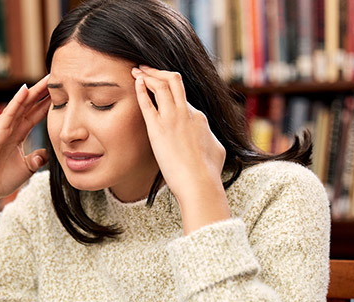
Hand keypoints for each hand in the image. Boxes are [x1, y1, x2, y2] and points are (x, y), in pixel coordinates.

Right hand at [0, 75, 51, 203]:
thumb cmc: (0, 180)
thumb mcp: (26, 168)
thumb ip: (37, 159)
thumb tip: (47, 153)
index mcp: (17, 134)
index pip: (35, 114)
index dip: (48, 103)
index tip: (62, 92)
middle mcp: (10, 128)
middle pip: (30, 105)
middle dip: (43, 91)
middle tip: (57, 77)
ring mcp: (2, 128)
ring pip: (20, 105)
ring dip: (33, 91)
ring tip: (46, 79)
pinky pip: (9, 114)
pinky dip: (17, 101)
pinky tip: (26, 90)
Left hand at [131, 65, 229, 230]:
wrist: (199, 182)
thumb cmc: (208, 172)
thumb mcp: (216, 149)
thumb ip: (209, 138)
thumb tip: (209, 138)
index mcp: (199, 117)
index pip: (183, 96)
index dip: (171, 90)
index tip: (161, 87)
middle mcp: (186, 112)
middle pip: (173, 81)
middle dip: (158, 71)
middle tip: (146, 67)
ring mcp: (172, 119)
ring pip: (161, 85)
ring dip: (148, 74)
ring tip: (137, 70)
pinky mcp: (157, 129)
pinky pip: (147, 103)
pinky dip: (141, 89)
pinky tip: (136, 82)